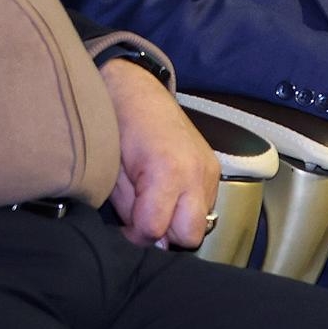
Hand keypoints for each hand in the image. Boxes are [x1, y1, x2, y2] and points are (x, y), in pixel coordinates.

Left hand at [99, 61, 217, 250]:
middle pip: (189, 236)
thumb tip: (144, 237)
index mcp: (166, 171)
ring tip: (155, 201)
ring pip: (201, 224)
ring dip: (178, 221)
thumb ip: (131, 210)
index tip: (125, 227)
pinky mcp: (214, 169)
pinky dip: (187, 207)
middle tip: (143, 218)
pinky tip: (169, 191)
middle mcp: (196, 173)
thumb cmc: (117, 127)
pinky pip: (205, 205)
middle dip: (165, 234)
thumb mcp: (113, 173)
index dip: (136, 236)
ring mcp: (209, 171)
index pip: (156, 230)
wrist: (135, 90)